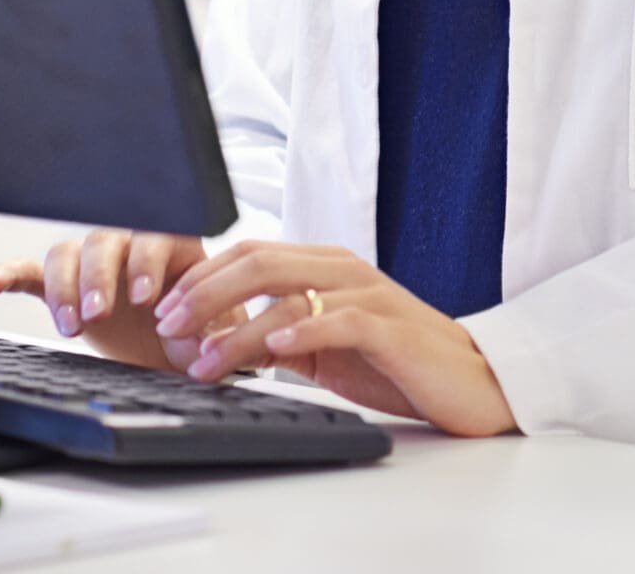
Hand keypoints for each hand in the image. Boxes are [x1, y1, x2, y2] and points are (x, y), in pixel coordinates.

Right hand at [0, 229, 242, 372]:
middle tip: (99, 313)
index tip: (144, 296)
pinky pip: (30, 273)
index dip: (145, 262)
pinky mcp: (63, 289)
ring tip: (71, 328)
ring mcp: (92, 266)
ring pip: (66, 255)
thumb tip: (204, 334)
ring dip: (63, 288)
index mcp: (173, 245)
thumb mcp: (215, 329)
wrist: (178, 354)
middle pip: (103, 242)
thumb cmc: (202, 331)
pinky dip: (8, 275)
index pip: (153, 237)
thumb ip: (210, 327)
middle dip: (98, 277)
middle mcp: (128, 247)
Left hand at [154, 242, 515, 437]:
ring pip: (290, 291)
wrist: (470, 380)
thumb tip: (214, 345)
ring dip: (239, 327)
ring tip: (205, 362)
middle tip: (168, 328)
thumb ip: (277, 336)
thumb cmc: (394, 363)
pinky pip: (342, 319)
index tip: (164, 311)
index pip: (251, 253)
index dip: (202, 278)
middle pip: (261, 261)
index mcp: (325, 266)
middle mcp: (344, 270)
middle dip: (205, 294)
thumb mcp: (323, 348)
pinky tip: (274, 346)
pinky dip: (303, 329)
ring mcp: (369, 294)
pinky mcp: (391, 328)